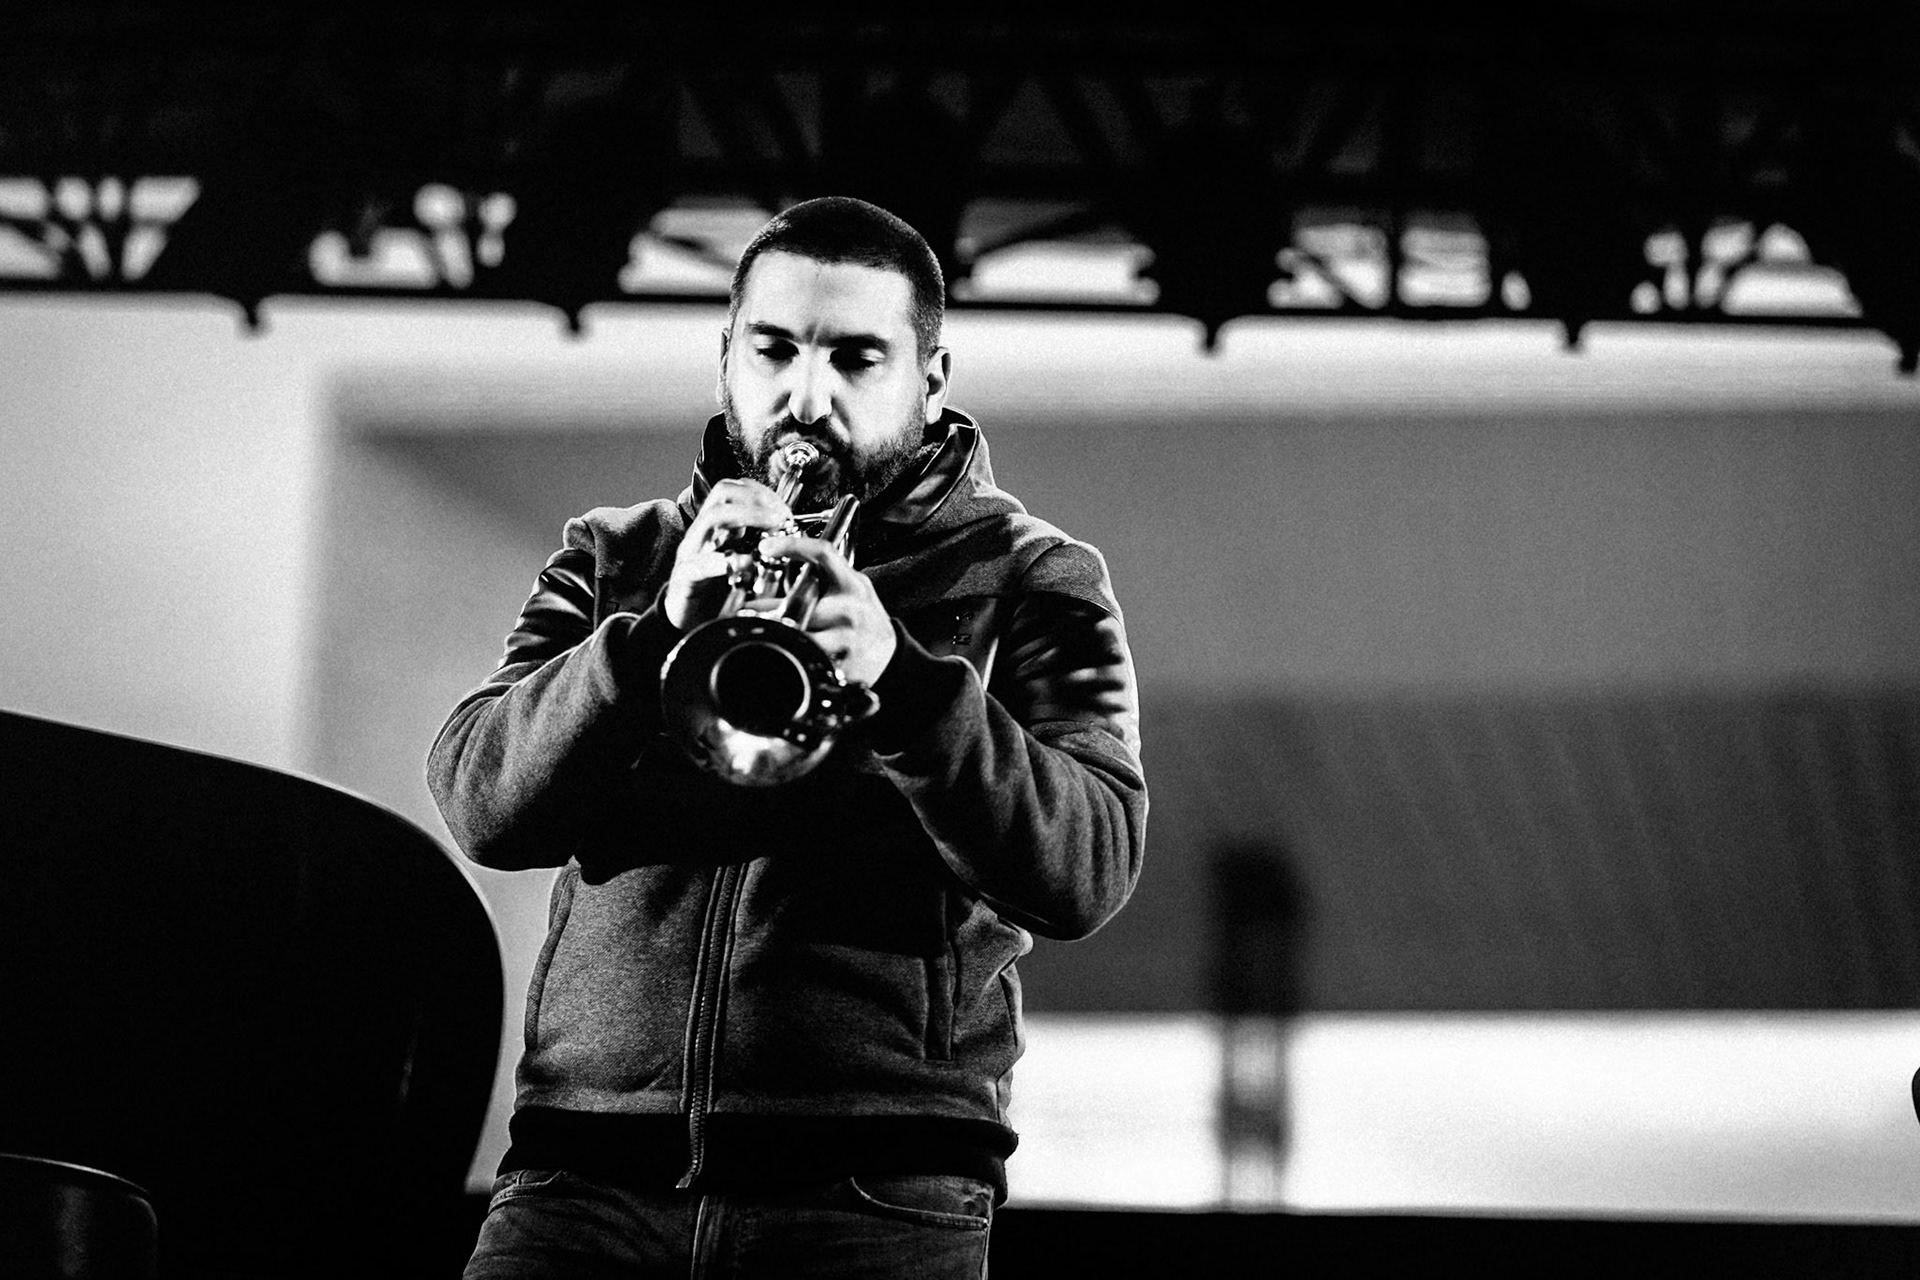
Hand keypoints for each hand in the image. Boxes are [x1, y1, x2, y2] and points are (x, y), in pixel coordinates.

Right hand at [665, 478, 791, 629]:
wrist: (690, 623)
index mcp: (718, 528)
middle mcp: (703, 534)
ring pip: (711, 518)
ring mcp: (691, 554)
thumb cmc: (719, 593)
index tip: (786, 511)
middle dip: (757, 499)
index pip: (736, 490)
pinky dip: (723, 561)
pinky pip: (699, 563)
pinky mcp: (684, 579)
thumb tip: (791, 535)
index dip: (763, 494)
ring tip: (771, 531)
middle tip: (782, 517)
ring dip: (746, 517)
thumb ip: (762, 548)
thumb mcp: (746, 564)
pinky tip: (746, 564)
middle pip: (723, 493)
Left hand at [750, 533, 897, 686]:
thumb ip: (826, 577)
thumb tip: (781, 566)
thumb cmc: (865, 619)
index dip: (793, 545)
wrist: (890, 655)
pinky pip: (809, 660)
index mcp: (852, 584)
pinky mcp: (844, 664)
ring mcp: (848, 638)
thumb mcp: (854, 589)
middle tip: (748, 612)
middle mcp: (850, 608)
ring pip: (800, 636)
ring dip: (778, 637)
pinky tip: (790, 657)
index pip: (823, 554)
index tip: (766, 546)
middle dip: (767, 610)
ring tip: (764, 636)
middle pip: (800, 603)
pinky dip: (794, 659)